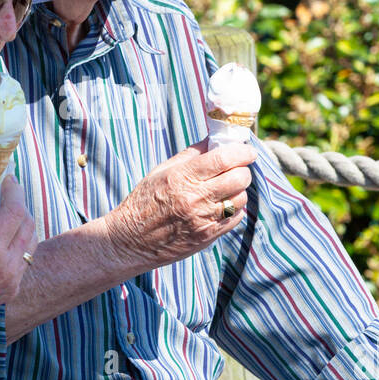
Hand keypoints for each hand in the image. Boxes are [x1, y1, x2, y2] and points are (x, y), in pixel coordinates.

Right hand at [0, 175, 37, 348]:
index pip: (13, 213)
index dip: (13, 192)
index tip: (7, 180)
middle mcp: (7, 268)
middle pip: (27, 225)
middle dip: (19, 204)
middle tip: (6, 192)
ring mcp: (12, 281)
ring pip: (31, 242)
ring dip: (23, 223)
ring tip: (6, 212)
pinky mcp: (11, 290)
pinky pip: (25, 259)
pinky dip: (20, 242)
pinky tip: (4, 236)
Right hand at [104, 137, 256, 268]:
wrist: (130, 240)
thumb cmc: (144, 201)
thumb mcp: (161, 171)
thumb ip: (191, 154)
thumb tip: (215, 139)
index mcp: (182, 177)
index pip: (224, 159)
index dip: (243, 151)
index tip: (247, 150)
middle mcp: (195, 198)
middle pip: (239, 178)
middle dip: (244, 170)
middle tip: (238, 168)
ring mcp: (203, 220)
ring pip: (240, 199)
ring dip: (239, 191)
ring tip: (227, 188)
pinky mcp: (207, 237)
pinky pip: (235, 218)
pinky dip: (234, 209)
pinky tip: (221, 205)